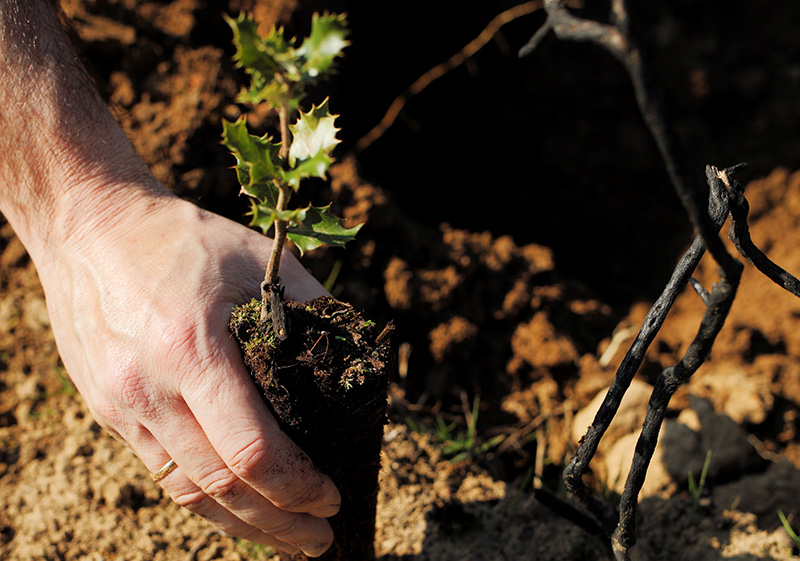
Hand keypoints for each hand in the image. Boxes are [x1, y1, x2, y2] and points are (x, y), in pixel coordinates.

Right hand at [35, 190, 339, 556]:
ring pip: (186, 491)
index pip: (250, 452)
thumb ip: (311, 308)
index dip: (297, 487)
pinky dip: (202, 500)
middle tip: (319, 542)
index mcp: (191, 351)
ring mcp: (122, 405)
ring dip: (240, 525)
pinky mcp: (108, 409)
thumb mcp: (256, 258)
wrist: (88, 226)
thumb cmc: (180, 238)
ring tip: (283, 542)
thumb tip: (356, 356)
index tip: (330, 499)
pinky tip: (233, 509)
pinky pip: (160, 471)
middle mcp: (150, 390)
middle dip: (277, 524)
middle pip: (220, 487)